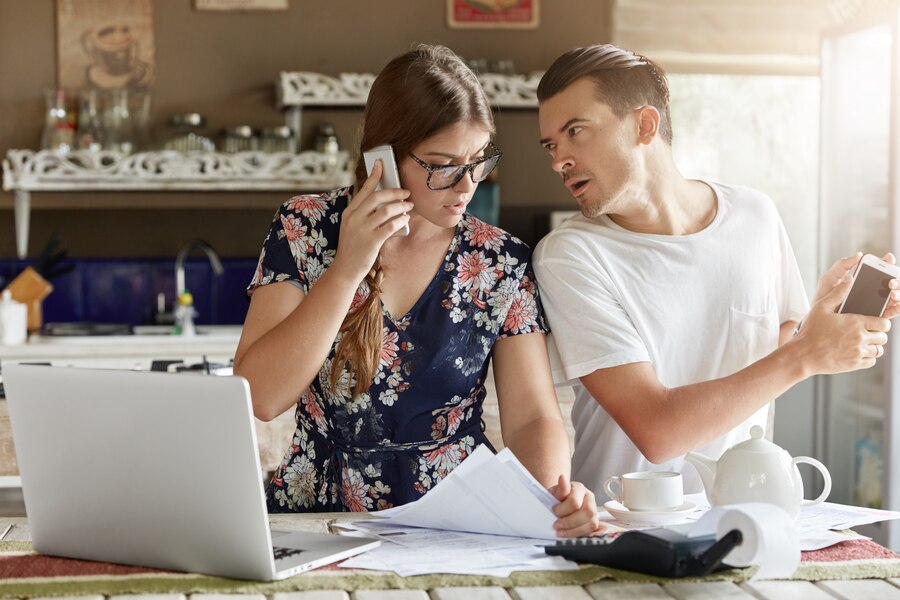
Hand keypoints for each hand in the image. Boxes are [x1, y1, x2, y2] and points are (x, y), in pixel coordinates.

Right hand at [332, 159, 412, 281]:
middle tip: (406, 192)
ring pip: (386, 211)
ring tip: (409, 206)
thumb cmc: (353, 247)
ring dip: (400, 206)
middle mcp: (354, 218)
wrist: (345, 269)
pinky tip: (406, 219)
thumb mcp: (353, 227)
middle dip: (394, 192)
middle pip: (377, 197)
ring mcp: (362, 230)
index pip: (363, 190)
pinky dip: (400, 220)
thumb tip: (385, 202)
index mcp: (349, 212)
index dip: (373, 176)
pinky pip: (390, 226)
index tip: (381, 164)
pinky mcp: (371, 241)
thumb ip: (364, 214)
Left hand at [548, 474, 608, 536]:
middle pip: (587, 513)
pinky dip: (580, 534)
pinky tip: (569, 534)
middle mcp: (589, 498)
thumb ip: (560, 488)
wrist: (560, 501)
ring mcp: (594, 510)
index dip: (562, 509)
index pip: (575, 501)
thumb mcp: (555, 491)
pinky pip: (592, 531)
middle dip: (570, 522)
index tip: (553, 511)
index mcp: (579, 489)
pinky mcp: (594, 521)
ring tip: (561, 532)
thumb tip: (562, 478)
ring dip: (574, 530)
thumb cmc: (558, 496)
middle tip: (557, 525)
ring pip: (591, 523)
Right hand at [795, 273, 890, 373]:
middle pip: (883, 337)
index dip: (882, 323)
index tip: (874, 324)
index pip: (884, 323)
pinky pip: (871, 362)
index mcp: (856, 322)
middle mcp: (861, 338)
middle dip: (878, 335)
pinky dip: (868, 358)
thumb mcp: (820, 307)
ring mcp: (858, 352)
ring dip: (873, 347)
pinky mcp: (855, 364)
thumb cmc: (810, 331)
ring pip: (879, 350)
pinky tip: (857, 353)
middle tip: (867, 333)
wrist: (803, 355)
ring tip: (863, 344)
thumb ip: (837, 293)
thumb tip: (849, 280)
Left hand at [813, 252, 899, 317]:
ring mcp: (877, 302)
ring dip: (898, 293)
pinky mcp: (877, 315)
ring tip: (892, 293)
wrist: (820, 315)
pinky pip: (892, 312)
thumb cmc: (824, 295)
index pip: (880, 268)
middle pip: (892, 281)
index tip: (888, 259)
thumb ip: (842, 265)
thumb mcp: (830, 278)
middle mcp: (874, 289)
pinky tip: (897, 305)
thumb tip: (859, 254)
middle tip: (890, 282)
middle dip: (896, 279)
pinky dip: (898, 307)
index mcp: (864, 278)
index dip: (888, 262)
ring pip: (895, 296)